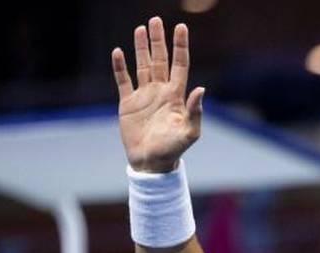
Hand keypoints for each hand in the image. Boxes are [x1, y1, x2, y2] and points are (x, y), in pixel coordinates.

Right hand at [112, 17, 204, 172]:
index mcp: (176, 96)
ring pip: (142, 66)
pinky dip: (120, 67)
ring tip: (140, 29)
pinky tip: (118, 52)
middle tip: (156, 20)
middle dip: (158, 41)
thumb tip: (201, 89)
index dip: (180, 46)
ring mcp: (144, 96)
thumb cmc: (173, 150)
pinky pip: (123, 81)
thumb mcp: (189, 133)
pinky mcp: (128, 104)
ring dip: (141, 48)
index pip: (180, 64)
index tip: (180, 27)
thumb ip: (195, 111)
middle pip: (160, 60)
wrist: (151, 164)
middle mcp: (160, 91)